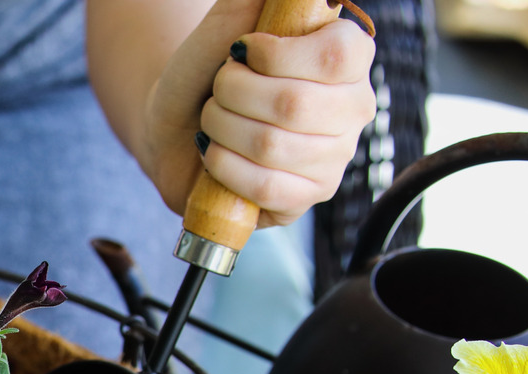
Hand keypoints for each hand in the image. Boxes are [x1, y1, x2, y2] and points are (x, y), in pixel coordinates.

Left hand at [143, 0, 376, 226]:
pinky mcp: (305, 198)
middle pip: (294, 104)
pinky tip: (213, 152)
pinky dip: (222, 164)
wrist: (175, 128)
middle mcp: (352, 108)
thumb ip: (253, 0)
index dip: (277, 55)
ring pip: (272, 145)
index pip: (337, 55)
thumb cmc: (206, 74)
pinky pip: (264, 185)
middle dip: (232, 93)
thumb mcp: (227, 23)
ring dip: (220, 127)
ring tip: (213, 120)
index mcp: (347, 58)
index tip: (241, 51)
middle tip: (218, 90)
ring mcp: (333, 159)